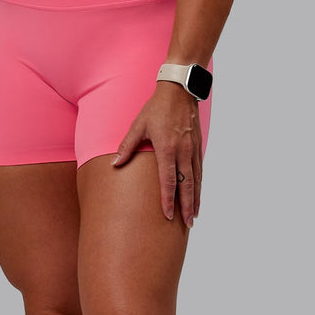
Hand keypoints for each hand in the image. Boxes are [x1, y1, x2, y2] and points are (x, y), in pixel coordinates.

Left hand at [112, 82, 202, 224]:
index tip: (167, 215)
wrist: (179, 91)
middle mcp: (182, 151)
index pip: (168, 180)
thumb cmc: (156, 108)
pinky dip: (199, 185)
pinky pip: (199, 170)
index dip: (168, 199)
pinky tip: (197, 194)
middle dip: (187, 206)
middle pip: (186, 185)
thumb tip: (115, 164)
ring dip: (195, 199)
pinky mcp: (197, 146)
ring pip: (196, 180)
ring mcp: (192, 149)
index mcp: (166, 148)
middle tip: (187, 224)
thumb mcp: (138, 125)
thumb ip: (127, 146)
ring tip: (194, 216)